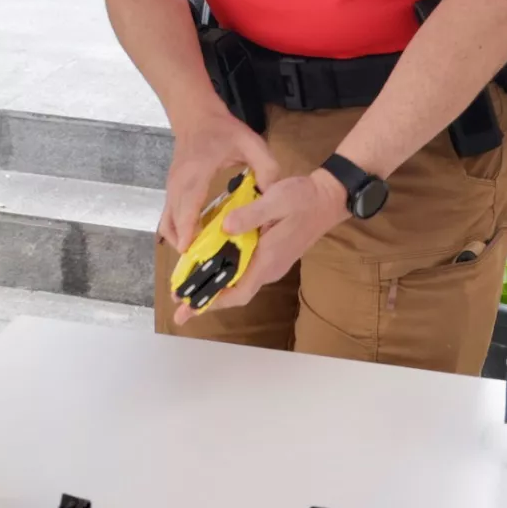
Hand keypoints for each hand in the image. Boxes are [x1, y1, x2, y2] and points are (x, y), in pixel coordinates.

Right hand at [159, 103, 277, 252]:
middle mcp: (177, 185)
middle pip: (171, 223)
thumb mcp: (251, 143)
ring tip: (202, 261)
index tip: (191, 253)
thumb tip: (273, 196)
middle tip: (203, 269)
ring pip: (167, 224)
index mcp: (195, 174)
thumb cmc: (223, 129)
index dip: (187, 231)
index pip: (187, 207)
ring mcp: (171, 189)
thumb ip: (266, 167)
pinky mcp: (171, 193)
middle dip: (184, 247)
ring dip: (180, 243)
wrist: (195, 116)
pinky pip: (169, 219)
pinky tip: (199, 244)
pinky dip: (180, 234)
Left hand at [174, 168, 345, 325]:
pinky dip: (225, 273)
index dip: (214, 302)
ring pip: (239, 283)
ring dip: (215, 286)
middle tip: (179, 303)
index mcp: (267, 259)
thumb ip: (251, 215)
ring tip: (189, 286)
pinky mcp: (271, 256)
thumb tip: (226, 227)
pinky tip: (212, 264)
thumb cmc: (302, 199)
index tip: (190, 308)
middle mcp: (268, 268)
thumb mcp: (276, 200)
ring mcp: (271, 264)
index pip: (239, 292)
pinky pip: (244, 272)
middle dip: (207, 299)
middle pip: (235, 293)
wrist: (327, 199)